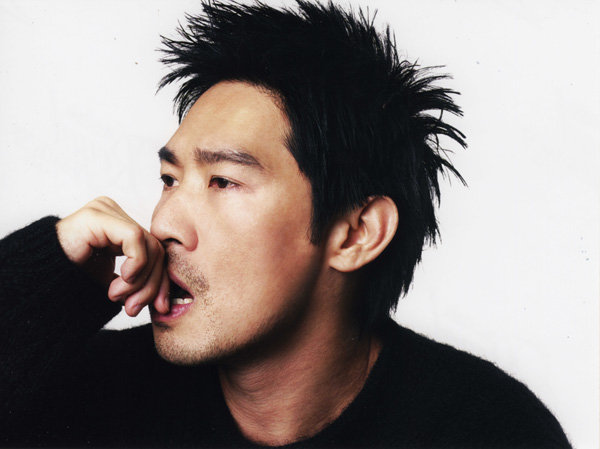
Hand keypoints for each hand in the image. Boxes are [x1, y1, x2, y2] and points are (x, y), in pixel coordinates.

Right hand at [56, 197, 169, 315]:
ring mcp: (107, 211)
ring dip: (140, 280)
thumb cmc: (72, 280)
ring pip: (149, 246)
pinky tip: (121, 279)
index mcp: (121, 228)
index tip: (160, 307)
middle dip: (151, 284)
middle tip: (133, 308)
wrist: (38, 280)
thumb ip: (140, 284)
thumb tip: (164, 302)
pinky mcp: (99, 215)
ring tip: (118, 297)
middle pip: (156, 250)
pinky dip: (135, 263)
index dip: (161, 281)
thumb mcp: (115, 283)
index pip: (157, 252)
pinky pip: (134, 237)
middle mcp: (117, 215)